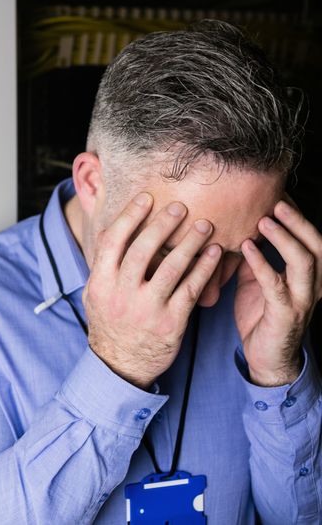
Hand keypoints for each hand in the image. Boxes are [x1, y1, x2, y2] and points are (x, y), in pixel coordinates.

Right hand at [83, 193, 221, 388]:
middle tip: (181, 206)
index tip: (147, 198)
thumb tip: (111, 228)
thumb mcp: (95, 294)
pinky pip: (191, 289)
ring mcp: (147, 309)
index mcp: (100, 283)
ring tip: (205, 225)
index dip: (130, 216)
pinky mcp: (171, 322)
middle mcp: (121, 294)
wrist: (121, 365)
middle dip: (163, 224)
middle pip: (143, 250)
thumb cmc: (110, 323)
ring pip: (171, 268)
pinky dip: (204, 269)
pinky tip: (215, 254)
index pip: (113, 241)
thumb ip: (103, 265)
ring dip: (190, 243)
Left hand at [235, 199, 321, 386]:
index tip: (278, 194)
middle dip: (298, 221)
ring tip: (264, 219)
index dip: (297, 216)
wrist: (265, 357)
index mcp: (309, 274)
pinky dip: (261, 262)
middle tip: (277, 200)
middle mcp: (313, 284)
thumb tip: (238, 232)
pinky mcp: (285, 313)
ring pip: (304, 261)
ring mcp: (302, 299)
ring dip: (284, 238)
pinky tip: (246, 247)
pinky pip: (275, 283)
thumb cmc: (261, 316)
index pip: (310, 238)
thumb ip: (254, 258)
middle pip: (316, 244)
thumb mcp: (257, 281)